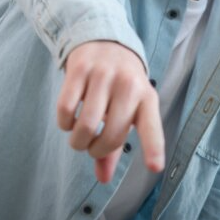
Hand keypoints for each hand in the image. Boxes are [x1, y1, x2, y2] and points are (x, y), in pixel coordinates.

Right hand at [56, 41, 164, 182]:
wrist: (104, 40)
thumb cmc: (119, 85)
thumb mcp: (126, 110)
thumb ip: (115, 146)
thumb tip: (103, 179)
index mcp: (147, 98)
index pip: (152, 126)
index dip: (153, 148)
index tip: (156, 167)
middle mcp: (128, 85)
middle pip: (110, 135)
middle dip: (96, 151)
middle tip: (91, 148)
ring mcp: (104, 74)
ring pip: (86, 125)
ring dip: (78, 142)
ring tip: (79, 139)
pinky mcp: (80, 68)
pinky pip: (66, 109)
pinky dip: (64, 123)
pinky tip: (68, 121)